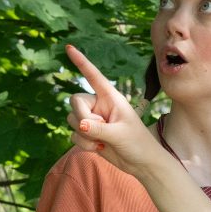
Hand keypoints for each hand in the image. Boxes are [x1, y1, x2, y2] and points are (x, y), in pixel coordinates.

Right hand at [63, 45, 156, 173]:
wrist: (141, 164)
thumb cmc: (138, 144)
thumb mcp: (120, 134)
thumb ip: (98, 128)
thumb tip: (79, 124)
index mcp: (111, 97)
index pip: (94, 76)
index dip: (81, 62)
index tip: (69, 47)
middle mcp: (100, 105)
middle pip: (75, 100)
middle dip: (82, 116)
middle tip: (98, 129)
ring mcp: (93, 119)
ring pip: (72, 119)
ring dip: (84, 135)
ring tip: (103, 142)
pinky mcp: (88, 134)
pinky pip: (73, 135)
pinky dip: (83, 144)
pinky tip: (99, 149)